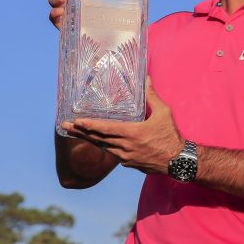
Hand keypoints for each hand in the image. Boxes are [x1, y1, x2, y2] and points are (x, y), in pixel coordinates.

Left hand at [60, 79, 184, 174]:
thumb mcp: (164, 113)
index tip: (75, 122)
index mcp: (132, 133)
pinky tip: (100, 143)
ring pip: (103, 148)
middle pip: (98, 139)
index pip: (105, 129)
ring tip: (76, 134)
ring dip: (89, 140)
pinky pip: (114, 154)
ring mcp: (126, 157)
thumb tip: (147, 79)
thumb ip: (152, 96)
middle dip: (80, 132)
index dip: (89, 125)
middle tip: (65, 127)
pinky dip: (105, 147)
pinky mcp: (130, 164)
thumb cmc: (171, 136)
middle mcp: (125, 147)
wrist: (179, 161)